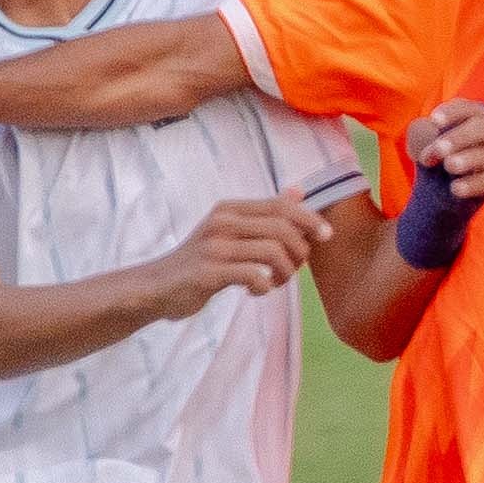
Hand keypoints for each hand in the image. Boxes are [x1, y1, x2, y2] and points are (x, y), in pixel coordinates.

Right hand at [152, 194, 332, 306]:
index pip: (281, 205)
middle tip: (293, 270)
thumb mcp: (230, 230)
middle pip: (282, 228)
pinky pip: (254, 275)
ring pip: (272, 253)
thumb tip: (298, 191)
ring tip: (275, 282)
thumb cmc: (200, 260)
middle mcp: (222, 221)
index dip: (310, 219)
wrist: (157, 287)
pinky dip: (265, 286)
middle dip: (300, 252)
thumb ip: (263, 213)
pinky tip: (256, 291)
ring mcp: (214, 246)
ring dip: (284, 273)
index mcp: (230, 208)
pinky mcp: (208, 271)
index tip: (326, 236)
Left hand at [402, 97, 483, 200]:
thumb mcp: (425, 144)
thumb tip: (420, 130)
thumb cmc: (436, 158)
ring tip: (449, 165)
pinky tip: (455, 189)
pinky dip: (472, 184)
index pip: (467, 108)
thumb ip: (421, 136)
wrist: (445, 192)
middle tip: (438, 149)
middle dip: (458, 138)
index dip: (452, 113)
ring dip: (466, 159)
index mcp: (476, 116)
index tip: (433, 120)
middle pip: (481, 128)